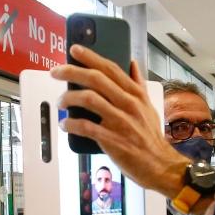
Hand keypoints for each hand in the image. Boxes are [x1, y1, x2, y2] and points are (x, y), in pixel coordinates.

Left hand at [54, 47, 190, 198]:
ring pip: (88, 99)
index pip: (110, 68)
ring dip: (69, 98)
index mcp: (136, 94)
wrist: (159, 164)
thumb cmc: (150, 137)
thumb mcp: (148, 106)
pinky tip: (65, 124)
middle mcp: (128, 104)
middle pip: (95, 79)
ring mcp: (120, 121)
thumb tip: (133, 64)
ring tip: (61, 102)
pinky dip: (71, 124)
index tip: (74, 49)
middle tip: (55, 72)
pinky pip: (85, 126)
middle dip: (71, 72)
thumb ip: (138, 84)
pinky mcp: (111, 139)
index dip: (90, 56)